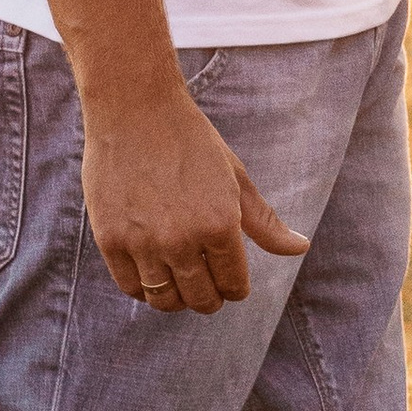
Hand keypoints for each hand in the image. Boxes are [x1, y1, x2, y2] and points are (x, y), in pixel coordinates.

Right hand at [83, 85, 309, 312]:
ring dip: (177, 299)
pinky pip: (131, 286)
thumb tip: (301, 248)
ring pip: (164, 299)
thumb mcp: (236, 179)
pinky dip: (144, 289)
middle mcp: (182, 239)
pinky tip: (153, 275)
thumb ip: (265, 222)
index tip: (231, 283)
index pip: (234, 285)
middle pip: (200, 299)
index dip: (236, 289)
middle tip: (207, 291)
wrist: (135, 111)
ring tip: (180, 284)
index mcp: (220, 225)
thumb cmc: (192, 142)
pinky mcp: (110, 240)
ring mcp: (143, 242)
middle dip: (209, 299)